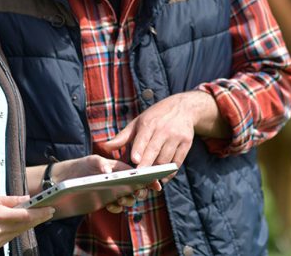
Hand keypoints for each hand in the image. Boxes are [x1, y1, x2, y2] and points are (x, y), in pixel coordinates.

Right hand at [0, 195, 52, 249]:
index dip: (40, 213)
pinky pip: (12, 236)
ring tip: (38, 216)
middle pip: (26, 225)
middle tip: (49, 211)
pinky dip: (18, 229)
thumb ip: (12, 200)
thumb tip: (28, 199)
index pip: (26, 215)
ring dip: (30, 224)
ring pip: (20, 231)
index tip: (50, 208)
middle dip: (39, 218)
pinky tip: (22, 223)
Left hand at [53, 155, 160, 213]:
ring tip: (121, 199)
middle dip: (141, 191)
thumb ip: (101, 163)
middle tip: (138, 193)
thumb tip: (110, 172)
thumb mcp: (90, 160)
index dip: (149, 178)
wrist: (64, 179)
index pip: (138, 172)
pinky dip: (117, 208)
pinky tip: (111, 205)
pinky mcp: (106, 202)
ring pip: (128, 198)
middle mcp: (119, 180)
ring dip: (129, 200)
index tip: (156, 184)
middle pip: (137, 187)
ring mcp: (113, 192)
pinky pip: (117, 207)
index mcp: (120, 168)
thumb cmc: (81, 165)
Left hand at [100, 91, 216, 170]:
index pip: (143, 138)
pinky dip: (169, 173)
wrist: (183, 108)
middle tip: (139, 179)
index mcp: (149, 123)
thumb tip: (104, 147)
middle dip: (147, 166)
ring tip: (148, 181)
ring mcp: (177, 137)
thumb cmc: (155, 117)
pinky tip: (161, 178)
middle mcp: (164, 130)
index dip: (139, 150)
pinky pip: (177, 162)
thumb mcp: (138, 122)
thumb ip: (122, 137)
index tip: (134, 161)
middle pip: (155, 152)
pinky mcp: (186, 143)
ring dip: (157, 172)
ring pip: (166, 160)